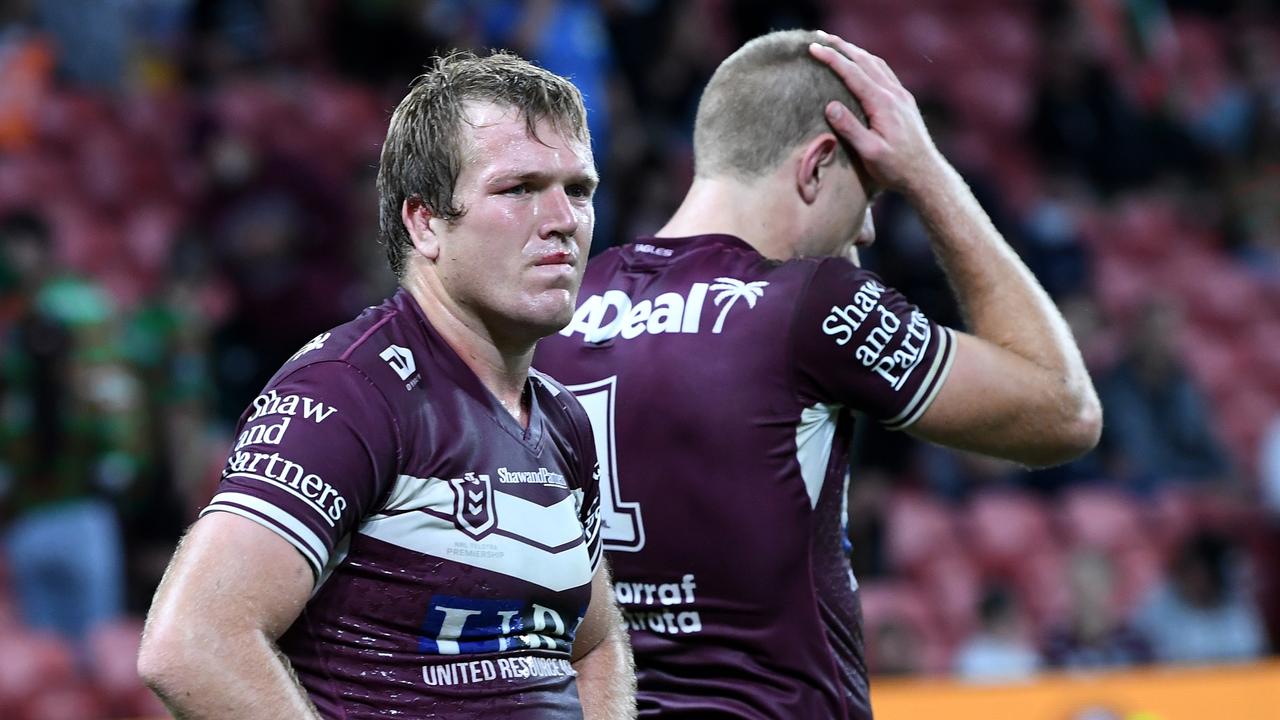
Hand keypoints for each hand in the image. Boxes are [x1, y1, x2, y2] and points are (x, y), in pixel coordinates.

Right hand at [808, 32, 944, 196]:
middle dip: (842, 46)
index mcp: (883, 104)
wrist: (926, 174)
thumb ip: (851, 129)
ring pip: (877, 64)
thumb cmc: (896, 168)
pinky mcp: (905, 102)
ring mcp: (902, 96)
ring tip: (838, 45)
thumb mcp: (870, 152)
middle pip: (865, 61)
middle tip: (820, 37)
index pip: (853, 73)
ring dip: (856, 51)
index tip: (813, 48)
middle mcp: (894, 94)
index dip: (832, 58)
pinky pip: (885, 73)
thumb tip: (830, 106)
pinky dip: (869, 62)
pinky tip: (863, 64)